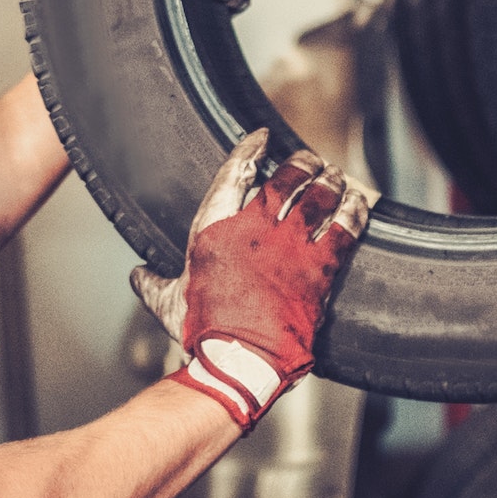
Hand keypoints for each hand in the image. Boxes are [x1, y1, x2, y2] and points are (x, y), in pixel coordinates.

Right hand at [130, 128, 367, 429]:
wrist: (239, 360)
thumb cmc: (202, 331)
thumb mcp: (168, 303)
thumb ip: (152, 284)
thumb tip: (138, 276)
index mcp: (215, 229)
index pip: (234, 174)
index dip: (250, 150)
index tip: (261, 137)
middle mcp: (255, 229)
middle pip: (286, 178)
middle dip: (300, 164)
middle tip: (309, 159)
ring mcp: (290, 247)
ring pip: (318, 198)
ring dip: (329, 182)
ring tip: (335, 176)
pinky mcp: (318, 268)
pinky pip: (343, 229)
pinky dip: (353, 211)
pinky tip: (358, 202)